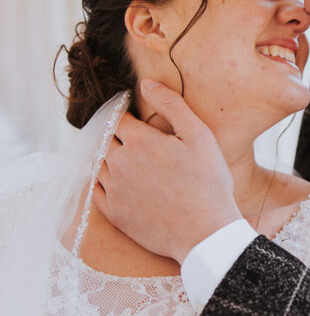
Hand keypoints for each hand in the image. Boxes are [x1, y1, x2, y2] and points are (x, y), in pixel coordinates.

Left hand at [95, 80, 241, 262]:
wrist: (205, 233)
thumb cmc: (208, 183)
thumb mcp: (199, 136)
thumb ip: (171, 105)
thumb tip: (146, 83)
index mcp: (139, 141)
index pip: (119, 118)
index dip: (126, 116)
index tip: (136, 120)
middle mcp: (119, 162)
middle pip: (106, 139)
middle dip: (118, 137)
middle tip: (137, 143)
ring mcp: (113, 189)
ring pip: (98, 164)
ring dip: (109, 158)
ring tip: (130, 163)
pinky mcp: (113, 212)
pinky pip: (95, 190)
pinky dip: (103, 182)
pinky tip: (120, 183)